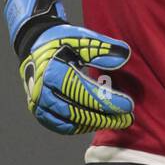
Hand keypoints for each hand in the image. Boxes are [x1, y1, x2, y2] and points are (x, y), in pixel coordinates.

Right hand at [3, 0, 133, 133]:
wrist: (35, 47)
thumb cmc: (61, 41)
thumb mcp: (80, 38)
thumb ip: (102, 48)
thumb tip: (125, 56)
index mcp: (52, 72)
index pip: (85, 93)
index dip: (108, 102)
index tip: (129, 105)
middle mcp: (42, 92)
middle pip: (79, 112)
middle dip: (106, 117)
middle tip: (128, 118)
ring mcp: (39, 105)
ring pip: (72, 122)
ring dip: (96, 124)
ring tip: (117, 121)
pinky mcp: (40, 113)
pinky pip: (63, 126)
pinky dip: (82, 126)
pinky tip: (98, 121)